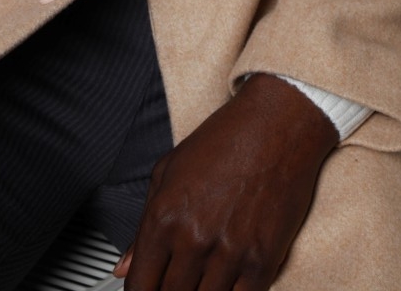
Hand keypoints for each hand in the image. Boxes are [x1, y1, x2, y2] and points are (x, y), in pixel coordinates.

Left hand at [115, 74, 337, 289]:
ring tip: (199, 277)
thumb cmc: (223, 142)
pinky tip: (225, 282)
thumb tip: (124, 266)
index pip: (140, 285)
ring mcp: (230, 254)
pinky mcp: (263, 262)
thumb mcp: (168, 171)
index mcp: (165, 216)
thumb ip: (142, 226)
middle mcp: (194, 239)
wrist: (276, 126)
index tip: (145, 290)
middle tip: (175, 280)